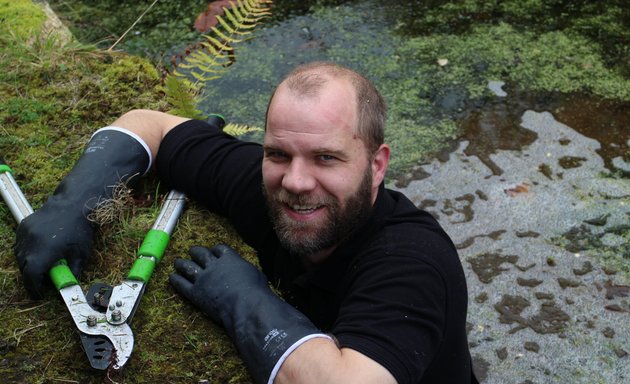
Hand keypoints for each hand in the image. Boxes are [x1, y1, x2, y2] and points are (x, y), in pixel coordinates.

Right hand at [15, 199, 92, 298]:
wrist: (73, 205)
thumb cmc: (80, 230)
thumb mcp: (81, 254)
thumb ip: (73, 272)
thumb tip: (68, 286)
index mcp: (44, 253)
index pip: (31, 277)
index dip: (34, 289)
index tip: (40, 295)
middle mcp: (30, 244)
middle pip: (24, 269)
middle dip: (31, 278)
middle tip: (41, 283)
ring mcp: (25, 234)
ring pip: (20, 257)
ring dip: (28, 264)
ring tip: (42, 265)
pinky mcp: (23, 226)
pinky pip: (20, 244)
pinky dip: (27, 251)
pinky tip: (39, 251)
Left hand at [170, 245, 324, 383]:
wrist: (247, 306)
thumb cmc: (257, 294)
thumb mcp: (259, 278)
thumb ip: (257, 275)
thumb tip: (277, 278)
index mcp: (232, 258)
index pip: (220, 248)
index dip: (216, 250)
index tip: (214, 250)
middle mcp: (215, 263)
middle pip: (201, 252)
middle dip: (197, 252)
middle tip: (193, 251)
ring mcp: (203, 276)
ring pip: (188, 264)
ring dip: (182, 263)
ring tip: (178, 262)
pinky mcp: (195, 291)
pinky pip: (181, 282)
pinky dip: (176, 279)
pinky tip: (172, 277)